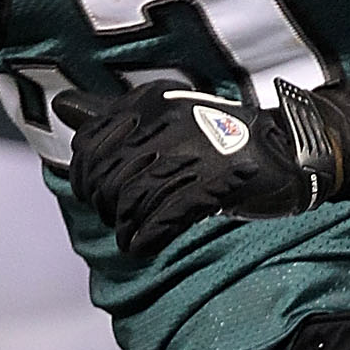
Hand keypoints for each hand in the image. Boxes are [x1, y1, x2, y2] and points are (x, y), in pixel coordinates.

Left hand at [58, 81, 313, 256]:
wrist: (287, 148)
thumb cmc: (221, 136)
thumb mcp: (166, 115)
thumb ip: (114, 115)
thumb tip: (63, 107)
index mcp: (151, 103)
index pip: (91, 143)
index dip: (83, 176)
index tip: (91, 194)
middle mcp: (167, 124)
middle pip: (108, 177)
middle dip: (104, 206)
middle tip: (115, 219)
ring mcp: (191, 154)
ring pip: (132, 200)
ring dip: (124, 227)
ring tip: (129, 238)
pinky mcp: (213, 184)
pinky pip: (164, 217)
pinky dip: (147, 237)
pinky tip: (143, 246)